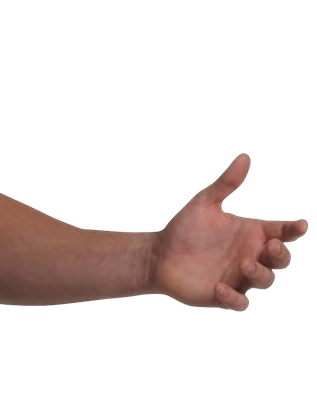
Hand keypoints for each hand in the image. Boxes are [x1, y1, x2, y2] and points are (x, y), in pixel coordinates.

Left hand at [149, 153, 307, 311]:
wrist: (158, 254)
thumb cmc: (186, 228)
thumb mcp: (205, 203)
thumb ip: (226, 183)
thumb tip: (244, 156)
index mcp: (250, 233)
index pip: (280, 231)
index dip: (292, 229)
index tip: (300, 224)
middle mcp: (250, 255)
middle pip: (280, 259)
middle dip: (281, 254)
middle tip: (270, 246)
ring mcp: (239, 277)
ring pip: (265, 281)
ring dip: (259, 273)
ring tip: (244, 262)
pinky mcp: (223, 295)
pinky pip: (238, 303)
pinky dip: (234, 298)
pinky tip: (219, 287)